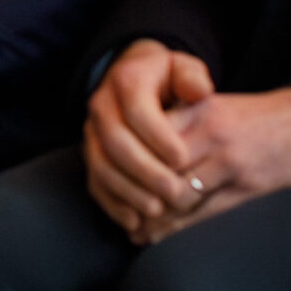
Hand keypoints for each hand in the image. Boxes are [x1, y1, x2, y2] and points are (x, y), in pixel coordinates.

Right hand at [82, 40, 212, 235]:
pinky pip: (94, 182)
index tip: (184, 158)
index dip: (159, 137)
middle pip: (115, 141)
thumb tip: (199, 91)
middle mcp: (101, 105)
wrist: (134, 77)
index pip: (137, 111)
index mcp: (126, 80)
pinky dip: (111, 204)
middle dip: (144, 170)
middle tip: (174, 192)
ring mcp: (92, 132)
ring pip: (101, 165)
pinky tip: (133, 221)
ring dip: (127, 191)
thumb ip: (192, 77)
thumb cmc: (167, 78)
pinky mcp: (91, 154)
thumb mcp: (183, 68)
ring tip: (156, 210)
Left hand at [138, 80, 290, 243]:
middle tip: (123, 216)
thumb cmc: (266, 120)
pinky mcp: (249, 187)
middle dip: (136, 196)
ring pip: (177, 195)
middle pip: (156, 168)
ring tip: (139, 232)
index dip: (128, 166)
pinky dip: (179, 230)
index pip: (148, 140)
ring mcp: (230, 161)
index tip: (115, 184)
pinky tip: (163, 238)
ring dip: (154, 218)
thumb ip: (185, 124)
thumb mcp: (221, 109)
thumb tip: (144, 152)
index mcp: (200, 110)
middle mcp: (211, 133)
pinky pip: (204, 214)